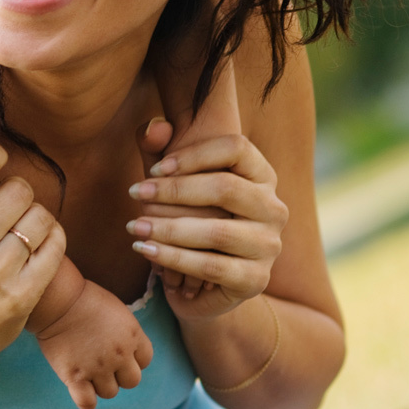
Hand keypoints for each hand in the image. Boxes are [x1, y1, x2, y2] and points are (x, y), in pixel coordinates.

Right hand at [35, 279, 152, 408]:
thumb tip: (126, 346)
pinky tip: (79, 387)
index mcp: (132, 335)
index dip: (132, 358)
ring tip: (86, 367)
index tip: (119, 352)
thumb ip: (125, 331)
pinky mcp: (76, 377)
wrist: (58, 299)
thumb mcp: (116, 309)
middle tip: (103, 362)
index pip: (145, 360)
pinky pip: (87, 403)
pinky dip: (85, 400)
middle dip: (119, 374)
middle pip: (132, 381)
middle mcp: (120, 355)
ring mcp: (98, 368)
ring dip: (100, 383)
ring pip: (110, 392)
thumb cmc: (84, 297)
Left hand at [127, 133, 287, 322]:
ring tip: (135, 226)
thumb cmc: (188, 217)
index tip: (155, 168)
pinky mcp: (256, 280)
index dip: (194, 154)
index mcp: (261, 175)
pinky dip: (172, 258)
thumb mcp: (172, 182)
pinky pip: (209, 266)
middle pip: (226, 187)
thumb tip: (154, 127)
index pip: (236, 148)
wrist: (204, 281)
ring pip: (216, 231)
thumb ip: (159, 150)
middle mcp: (273, 208)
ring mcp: (268, 245)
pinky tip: (145, 251)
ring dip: (168, 228)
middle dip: (174, 190)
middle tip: (135, 192)